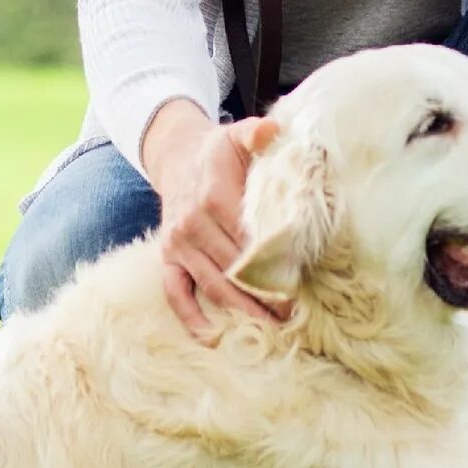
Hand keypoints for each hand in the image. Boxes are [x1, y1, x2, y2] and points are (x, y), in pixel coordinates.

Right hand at [142, 104, 283, 339]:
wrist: (176, 157)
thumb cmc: (218, 152)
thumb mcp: (238, 134)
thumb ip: (257, 134)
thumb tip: (272, 131)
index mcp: (214, 194)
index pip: (250, 238)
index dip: (275, 261)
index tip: (299, 280)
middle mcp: (192, 222)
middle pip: (234, 266)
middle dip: (265, 291)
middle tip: (294, 311)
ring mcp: (178, 244)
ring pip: (212, 283)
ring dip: (242, 308)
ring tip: (271, 325)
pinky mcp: (168, 257)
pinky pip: (175, 292)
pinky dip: (190, 316)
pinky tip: (211, 336)